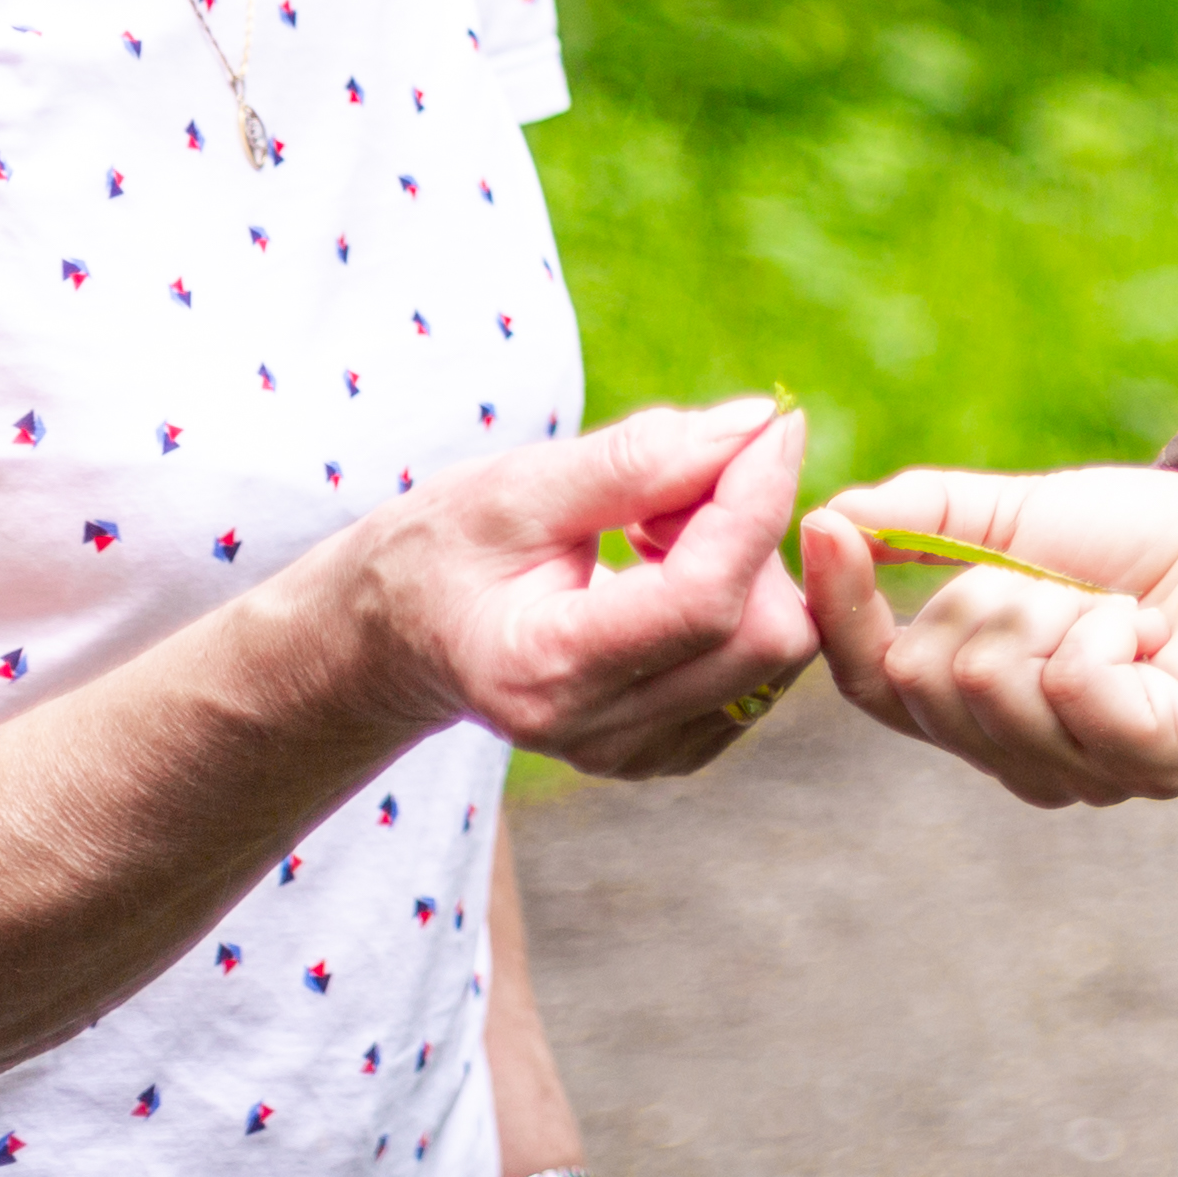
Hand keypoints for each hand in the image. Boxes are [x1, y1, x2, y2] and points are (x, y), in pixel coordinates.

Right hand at [346, 401, 814, 777]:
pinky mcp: (669, 750)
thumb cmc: (444, 551)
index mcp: (546, 670)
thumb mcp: (513, 489)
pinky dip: (739, 603)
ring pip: (778, 652)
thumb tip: (756, 425)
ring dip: (747, 566)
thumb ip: (634, 460)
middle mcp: (599, 732)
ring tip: (652, 531)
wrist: (399, 638)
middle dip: (749, 535)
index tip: (772, 424)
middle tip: (668, 492)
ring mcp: (637, 753)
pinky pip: (764, 669)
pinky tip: (663, 575)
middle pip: (763, 634)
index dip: (756, 502)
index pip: (705, 598)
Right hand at [799, 465, 1177, 808]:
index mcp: (982, 713)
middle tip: (1072, 589)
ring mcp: (1093, 774)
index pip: (874, 686)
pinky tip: (1152, 633)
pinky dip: (1108, 631)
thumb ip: (926, 519)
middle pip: (926, 680)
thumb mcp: (1018, 517)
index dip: (842, 613)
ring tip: (1122, 613)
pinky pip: (1075, 689)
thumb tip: (830, 515)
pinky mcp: (1158, 760)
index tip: (827, 530)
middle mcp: (1027, 762)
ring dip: (1059, 610)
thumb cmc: (1146, 540)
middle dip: (989, 596)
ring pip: (992, 684)